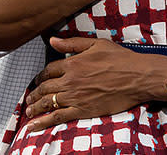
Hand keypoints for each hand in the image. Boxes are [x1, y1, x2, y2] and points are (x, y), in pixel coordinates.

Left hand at [23, 37, 166, 131]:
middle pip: (45, 88)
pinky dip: (44, 122)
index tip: (38, 80)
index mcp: (73, 63)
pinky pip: (59, 117)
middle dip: (34, 94)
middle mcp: (71, 80)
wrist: (137, 76)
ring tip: (29, 111)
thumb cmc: (120, 59)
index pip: (49, 70)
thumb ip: (71, 44)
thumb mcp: (95, 44)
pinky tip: (35, 126)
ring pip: (48, 103)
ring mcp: (76, 97)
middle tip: (29, 98)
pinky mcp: (83, 110)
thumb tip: (53, 40)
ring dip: (35, 107)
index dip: (41, 76)